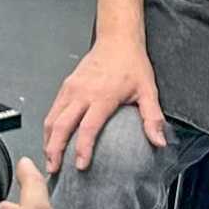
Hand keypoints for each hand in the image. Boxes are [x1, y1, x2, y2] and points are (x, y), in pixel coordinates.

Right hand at [40, 35, 166, 173]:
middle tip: (54, 169)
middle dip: (54, 149)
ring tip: (48, 159)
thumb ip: (152, 118)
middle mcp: (82, 93)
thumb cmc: (132, 64)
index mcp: (102, 96)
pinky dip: (49, 128)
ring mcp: (71, 88)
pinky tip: (51, 139)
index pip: (88, 127)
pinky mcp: (66, 86)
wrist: (117, 39)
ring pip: (52, 118)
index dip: (82, 149)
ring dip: (48, 140)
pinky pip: (52, 110)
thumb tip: (159, 142)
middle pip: (61, 125)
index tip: (80, 166)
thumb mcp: (148, 90)